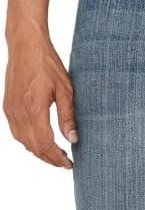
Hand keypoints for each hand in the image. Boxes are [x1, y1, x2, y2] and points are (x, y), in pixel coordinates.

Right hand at [3, 24, 78, 168]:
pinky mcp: (7, 106)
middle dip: (49, 158)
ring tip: (55, 153)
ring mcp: (10, 110)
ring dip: (38, 151)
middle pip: (33, 147)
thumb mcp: (65, 89)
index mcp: (34, 109)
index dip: (57, 158)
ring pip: (23, 142)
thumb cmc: (46, 63)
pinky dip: (28, 141)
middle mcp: (19, 113)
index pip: (45, 145)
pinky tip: (40, 140)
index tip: (69, 164)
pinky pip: (16, 132)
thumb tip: (73, 139)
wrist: (25, 45)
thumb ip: (68, 116)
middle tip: (65, 162)